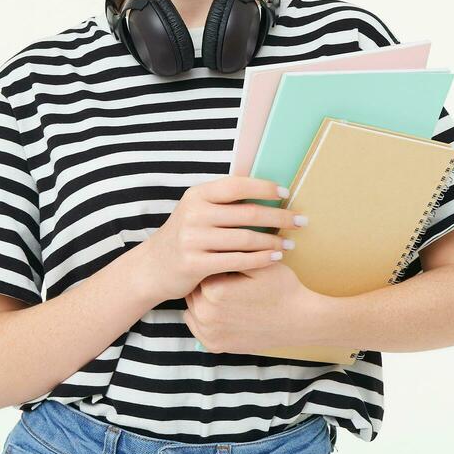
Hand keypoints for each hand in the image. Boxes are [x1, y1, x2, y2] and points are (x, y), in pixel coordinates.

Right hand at [136, 175, 305, 304]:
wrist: (152, 268)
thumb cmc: (185, 236)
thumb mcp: (196, 210)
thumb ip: (223, 201)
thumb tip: (264, 189)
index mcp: (197, 195)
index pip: (237, 185)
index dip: (265, 188)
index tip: (286, 194)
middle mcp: (194, 214)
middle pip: (247, 213)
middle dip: (279, 217)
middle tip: (301, 221)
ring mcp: (193, 239)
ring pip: (245, 239)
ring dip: (274, 241)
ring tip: (291, 243)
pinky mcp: (195, 264)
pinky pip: (237, 261)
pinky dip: (261, 259)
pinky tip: (276, 258)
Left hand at [183, 261, 322, 354]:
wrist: (300, 321)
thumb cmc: (282, 289)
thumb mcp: (260, 263)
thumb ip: (234, 252)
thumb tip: (213, 238)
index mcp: (214, 290)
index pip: (202, 268)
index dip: (214, 264)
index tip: (226, 265)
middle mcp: (206, 314)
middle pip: (194, 289)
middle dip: (206, 282)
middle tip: (227, 281)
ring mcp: (209, 332)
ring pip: (193, 308)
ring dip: (202, 300)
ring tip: (225, 296)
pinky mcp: (215, 345)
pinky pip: (196, 327)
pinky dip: (203, 319)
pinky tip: (221, 311)